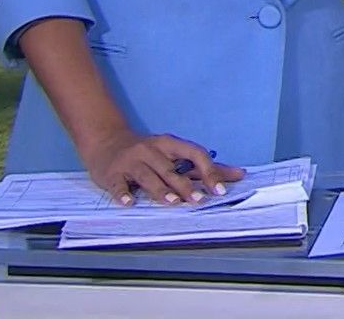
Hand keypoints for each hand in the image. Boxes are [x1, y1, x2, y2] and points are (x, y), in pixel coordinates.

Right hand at [78, 127, 243, 205]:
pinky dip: (123, 193)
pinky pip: (118, 184)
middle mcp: (150, 150)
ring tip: (173, 203)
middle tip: (200, 201)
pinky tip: (130, 202)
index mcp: (169, 144)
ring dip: (160, 190)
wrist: (106, 141)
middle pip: (171, 169)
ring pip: (147, 176)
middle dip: (186, 186)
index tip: (219, 189)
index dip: (208, 170)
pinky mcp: (112, 173)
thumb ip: (202, 166)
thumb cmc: (147, 151)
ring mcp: (130, 161)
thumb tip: (237, 174)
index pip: (194, 153)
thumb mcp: (173, 153)